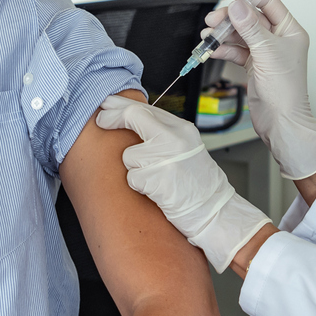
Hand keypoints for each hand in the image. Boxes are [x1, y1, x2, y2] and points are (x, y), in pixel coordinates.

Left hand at [97, 95, 270, 271]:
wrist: (215, 210)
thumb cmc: (198, 182)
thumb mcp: (186, 147)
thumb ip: (163, 132)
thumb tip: (131, 117)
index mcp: (182, 129)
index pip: (145, 108)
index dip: (121, 106)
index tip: (107, 105)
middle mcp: (175, 139)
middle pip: (133, 117)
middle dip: (112, 117)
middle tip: (101, 120)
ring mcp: (166, 158)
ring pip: (129, 155)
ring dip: (135, 168)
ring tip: (157, 178)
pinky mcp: (157, 180)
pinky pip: (132, 178)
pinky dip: (140, 186)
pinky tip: (158, 190)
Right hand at [204, 0, 315, 182]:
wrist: (281, 122)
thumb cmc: (286, 92)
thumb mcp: (267, 53)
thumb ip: (250, 27)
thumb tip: (237, 6)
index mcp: (290, 31)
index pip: (268, 2)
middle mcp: (278, 39)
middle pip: (250, 17)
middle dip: (230, 17)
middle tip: (213, 20)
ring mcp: (265, 52)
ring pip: (240, 34)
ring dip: (223, 33)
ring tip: (208, 35)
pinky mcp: (254, 65)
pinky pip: (236, 50)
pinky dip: (223, 49)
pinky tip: (212, 49)